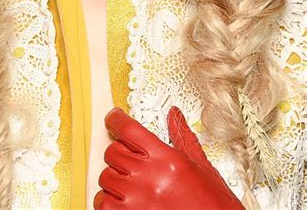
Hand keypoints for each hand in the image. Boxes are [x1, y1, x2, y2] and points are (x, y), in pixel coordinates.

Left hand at [93, 106, 244, 209]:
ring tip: (127, 183)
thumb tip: (174, 116)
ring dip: (113, 178)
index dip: (116, 119)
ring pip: (106, 177)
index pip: (130, 130)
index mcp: (167, 160)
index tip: (112, 118)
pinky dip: (107, 200)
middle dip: (118, 152)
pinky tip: (121, 201)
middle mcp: (150, 178)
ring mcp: (137, 200)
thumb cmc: (213, 205)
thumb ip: (183, 138)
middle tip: (128, 158)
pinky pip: (103, 203)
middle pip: (113, 151)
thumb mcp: (201, 167)